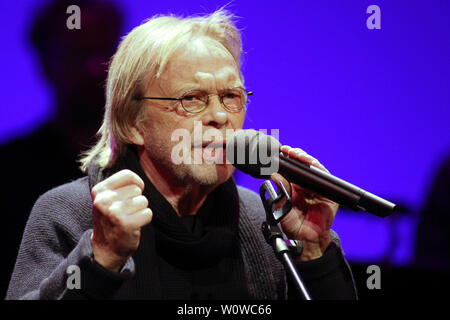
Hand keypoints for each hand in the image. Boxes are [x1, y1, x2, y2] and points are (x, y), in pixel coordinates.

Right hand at [90, 169, 152, 271]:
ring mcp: (113, 212)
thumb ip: (120, 184)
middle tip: (125, 212)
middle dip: (136, 200)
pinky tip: (134, 226)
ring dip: (140, 211)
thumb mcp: (108, 198)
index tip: (130, 195)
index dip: (135, 184)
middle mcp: (103, 200)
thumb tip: (139, 179)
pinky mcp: (125, 224)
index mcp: (99, 190)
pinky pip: (148, 213)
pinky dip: (144, 220)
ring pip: (143, 201)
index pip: (127, 175)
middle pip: (137, 189)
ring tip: (129, 219)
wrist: (106, 248)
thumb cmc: (111, 219)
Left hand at [271, 146, 338, 260]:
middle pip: (302, 164)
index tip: (280, 152)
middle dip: (295, 155)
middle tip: (287, 150)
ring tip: (296, 153)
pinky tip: (310, 163)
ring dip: (305, 158)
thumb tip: (275, 176)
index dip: (287, 159)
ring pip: (313, 167)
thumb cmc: (293, 226)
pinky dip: (317, 168)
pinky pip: (324, 177)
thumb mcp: (282, 208)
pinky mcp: (328, 194)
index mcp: (293, 187)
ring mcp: (317, 188)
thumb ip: (280, 192)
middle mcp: (306, 186)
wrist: (306, 240)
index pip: (291, 169)